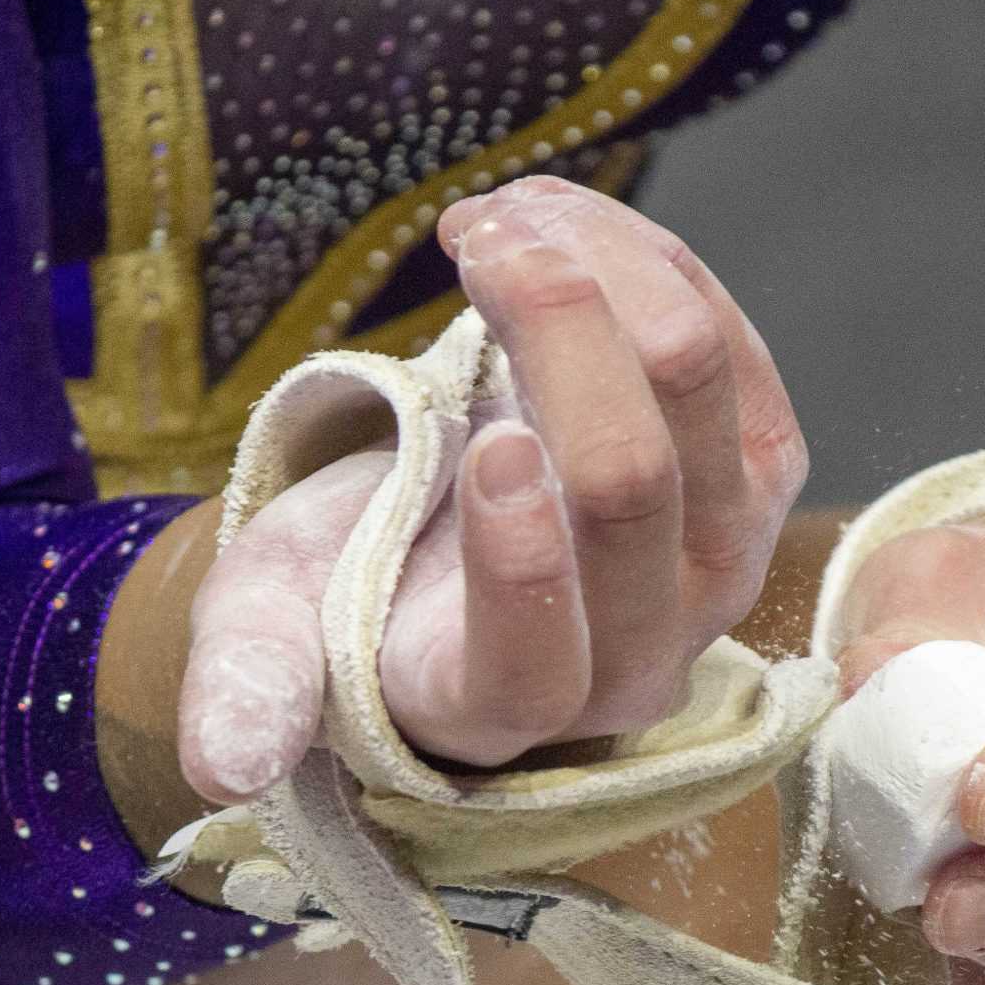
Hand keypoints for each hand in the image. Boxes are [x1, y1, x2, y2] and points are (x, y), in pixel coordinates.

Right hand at [177, 179, 808, 801]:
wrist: (447, 538)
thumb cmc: (350, 583)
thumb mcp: (268, 632)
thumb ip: (249, 688)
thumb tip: (222, 767)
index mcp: (501, 704)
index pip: (537, 661)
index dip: (522, 559)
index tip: (482, 439)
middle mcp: (636, 653)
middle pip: (631, 486)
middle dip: (558, 333)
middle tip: (476, 238)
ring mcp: (718, 559)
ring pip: (698, 390)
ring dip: (603, 271)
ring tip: (506, 217)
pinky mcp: (762, 472)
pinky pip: (735, 345)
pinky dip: (645, 261)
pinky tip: (563, 223)